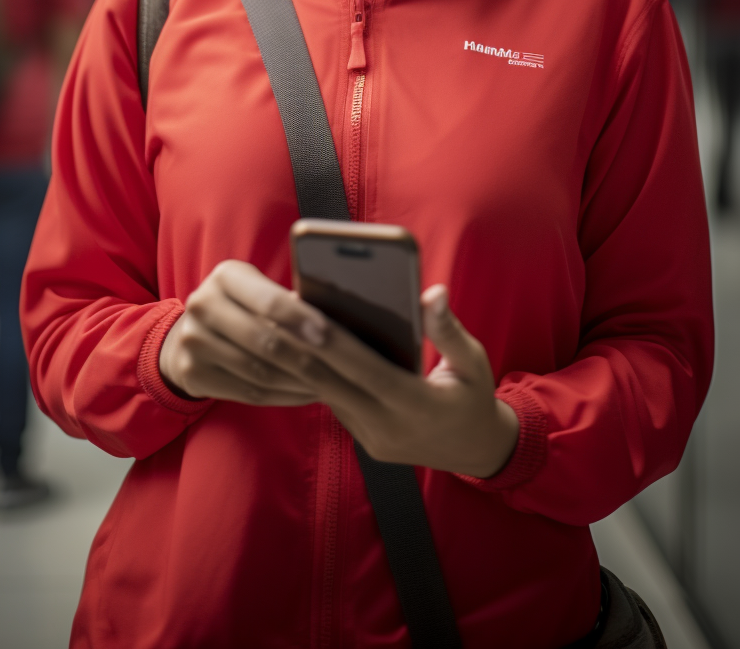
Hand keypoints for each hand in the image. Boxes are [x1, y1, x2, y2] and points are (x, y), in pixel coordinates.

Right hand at [158, 259, 330, 406]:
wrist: (187, 334)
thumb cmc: (240, 307)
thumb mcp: (256, 289)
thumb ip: (287, 301)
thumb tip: (336, 320)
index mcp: (226, 276)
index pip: (269, 301)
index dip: (301, 320)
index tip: (329, 336)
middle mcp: (203, 305)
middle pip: (265, 341)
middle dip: (307, 359)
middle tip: (339, 371)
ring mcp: (193, 341)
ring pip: (260, 372)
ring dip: (299, 383)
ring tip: (329, 386)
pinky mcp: (193, 374)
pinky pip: (249, 393)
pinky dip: (283, 396)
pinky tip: (305, 394)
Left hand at [274, 284, 519, 477]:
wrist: (477, 451)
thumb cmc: (474, 397)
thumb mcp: (474, 363)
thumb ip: (449, 330)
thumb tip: (433, 293)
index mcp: (416, 404)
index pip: (363, 368)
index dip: (331, 341)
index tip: (303, 313)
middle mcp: (388, 426)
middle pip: (330, 383)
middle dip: (296, 348)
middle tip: (267, 313)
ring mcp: (373, 438)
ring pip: (326, 394)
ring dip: (298, 361)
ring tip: (273, 323)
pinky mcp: (364, 441)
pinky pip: (334, 404)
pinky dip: (314, 375)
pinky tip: (296, 346)